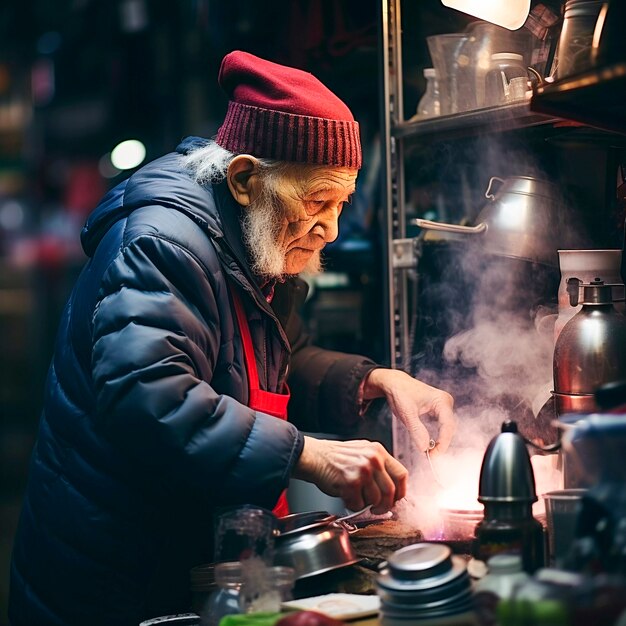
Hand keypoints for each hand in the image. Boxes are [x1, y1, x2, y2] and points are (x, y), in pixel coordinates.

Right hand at [292, 436, 407, 513]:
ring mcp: (362, 471)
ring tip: (356, 496)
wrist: (314, 456)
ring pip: (375, 500)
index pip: (401, 475)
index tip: (395, 498)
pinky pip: (359, 504)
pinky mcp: (351, 483)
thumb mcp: (363, 452)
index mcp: (378, 451)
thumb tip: (393, 487)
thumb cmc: (336, 457)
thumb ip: (379, 465)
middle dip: (385, 505)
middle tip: (378, 508)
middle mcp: (373, 459)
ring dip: (366, 504)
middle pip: (391, 491)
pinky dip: (353, 505)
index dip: (400, 491)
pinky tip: (346, 496)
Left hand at [362, 368, 455, 454]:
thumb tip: (424, 448)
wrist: (394, 383)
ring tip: (430, 453)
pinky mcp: (438, 410)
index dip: (443, 443)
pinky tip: (430, 445)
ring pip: (446, 429)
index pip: (448, 425)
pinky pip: (441, 426)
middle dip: (441, 444)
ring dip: (440, 441)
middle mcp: (445, 402)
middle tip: (430, 457)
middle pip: (449, 428)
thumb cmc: (400, 393)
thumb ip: (416, 430)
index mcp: (441, 400)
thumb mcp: (406, 414)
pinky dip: (437, 436)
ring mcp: (443, 406)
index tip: (434, 455)